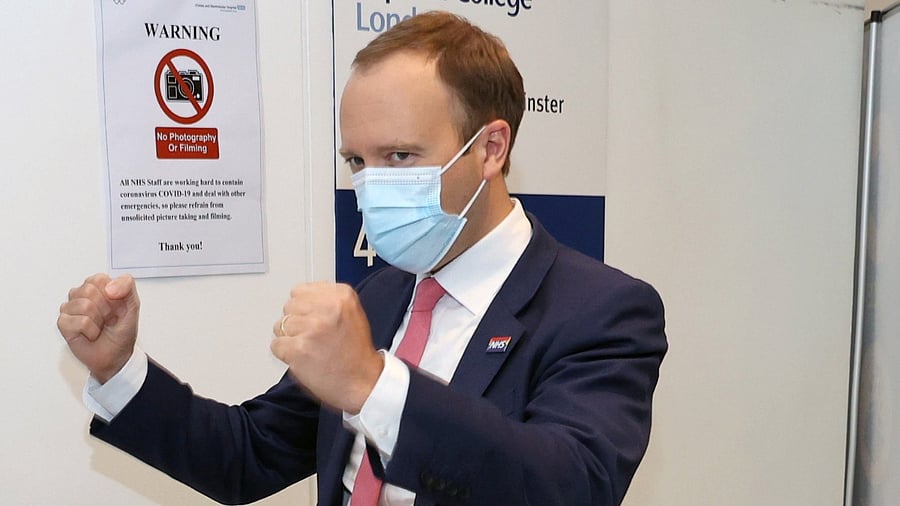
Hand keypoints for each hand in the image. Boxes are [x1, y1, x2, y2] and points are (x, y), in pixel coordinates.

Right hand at [57, 274, 140, 383]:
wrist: (116, 355)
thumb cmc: (122, 330)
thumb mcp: (133, 305)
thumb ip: (127, 286)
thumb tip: (109, 287)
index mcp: (98, 287)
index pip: (98, 278)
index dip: (112, 294)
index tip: (117, 306)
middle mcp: (81, 295)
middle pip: (88, 290)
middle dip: (105, 308)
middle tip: (108, 318)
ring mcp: (70, 309)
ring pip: (83, 306)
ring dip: (98, 321)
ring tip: (99, 326)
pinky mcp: (63, 324)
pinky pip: (79, 321)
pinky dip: (90, 331)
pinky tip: (91, 334)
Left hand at [271, 282, 382, 413]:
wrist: (363, 382)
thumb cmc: (356, 353)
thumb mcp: (352, 313)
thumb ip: (327, 300)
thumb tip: (300, 298)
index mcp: (341, 295)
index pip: (300, 291)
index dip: (304, 308)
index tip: (313, 318)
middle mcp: (328, 308)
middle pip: (289, 307)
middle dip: (296, 322)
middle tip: (313, 336)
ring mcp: (312, 328)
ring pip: (280, 326)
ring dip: (290, 338)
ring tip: (310, 348)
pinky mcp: (298, 349)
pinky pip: (276, 345)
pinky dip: (286, 354)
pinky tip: (304, 358)